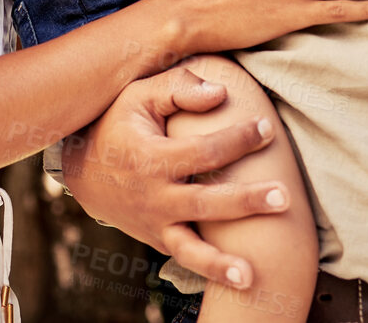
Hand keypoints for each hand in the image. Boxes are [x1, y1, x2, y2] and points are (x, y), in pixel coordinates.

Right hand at [61, 65, 287, 290]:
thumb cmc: (120, 124)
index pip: (204, 151)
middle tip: (283, 197)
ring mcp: (154, 225)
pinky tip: (240, 279)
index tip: (267, 127)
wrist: (84, 171)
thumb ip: (179, 88)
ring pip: (189, 249)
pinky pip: (186, 257)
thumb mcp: (140, 95)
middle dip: (245, 202)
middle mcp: (152, 197)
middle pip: (204, 203)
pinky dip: (208, 270)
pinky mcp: (159, 240)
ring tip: (250, 276)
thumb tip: (221, 94)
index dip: (238, 139)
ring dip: (220, 264)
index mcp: (150, 159)